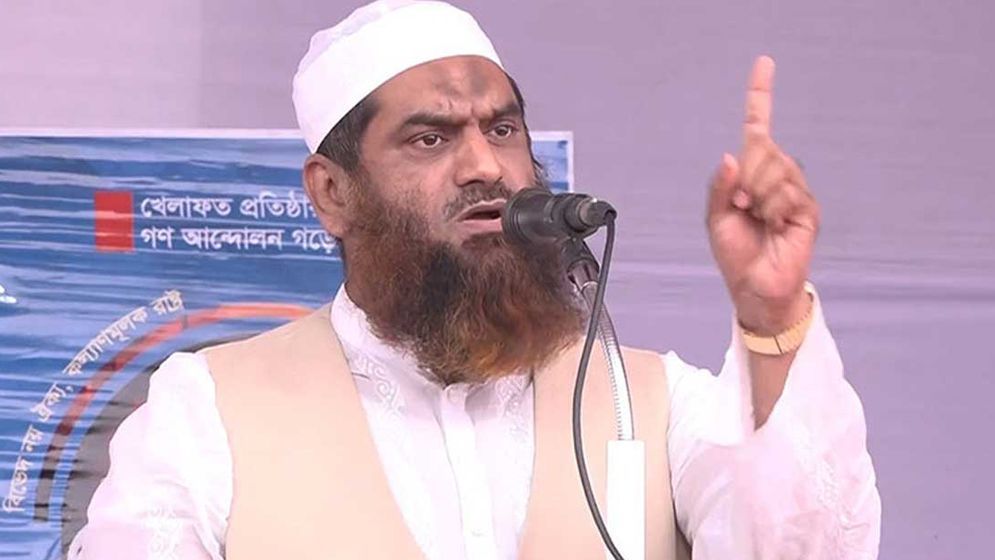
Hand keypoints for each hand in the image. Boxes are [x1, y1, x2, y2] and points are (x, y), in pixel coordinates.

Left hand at [707, 56, 818, 334]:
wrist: (754, 287)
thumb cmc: (735, 253)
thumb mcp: (715, 218)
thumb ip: (720, 187)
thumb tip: (732, 155)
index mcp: (752, 173)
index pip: (759, 127)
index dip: (760, 96)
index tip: (764, 63)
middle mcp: (777, 176)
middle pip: (762, 149)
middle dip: (744, 179)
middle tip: (742, 207)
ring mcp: (795, 191)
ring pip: (775, 170)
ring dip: (758, 197)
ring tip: (758, 220)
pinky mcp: (808, 210)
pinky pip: (788, 193)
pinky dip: (773, 210)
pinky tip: (774, 227)